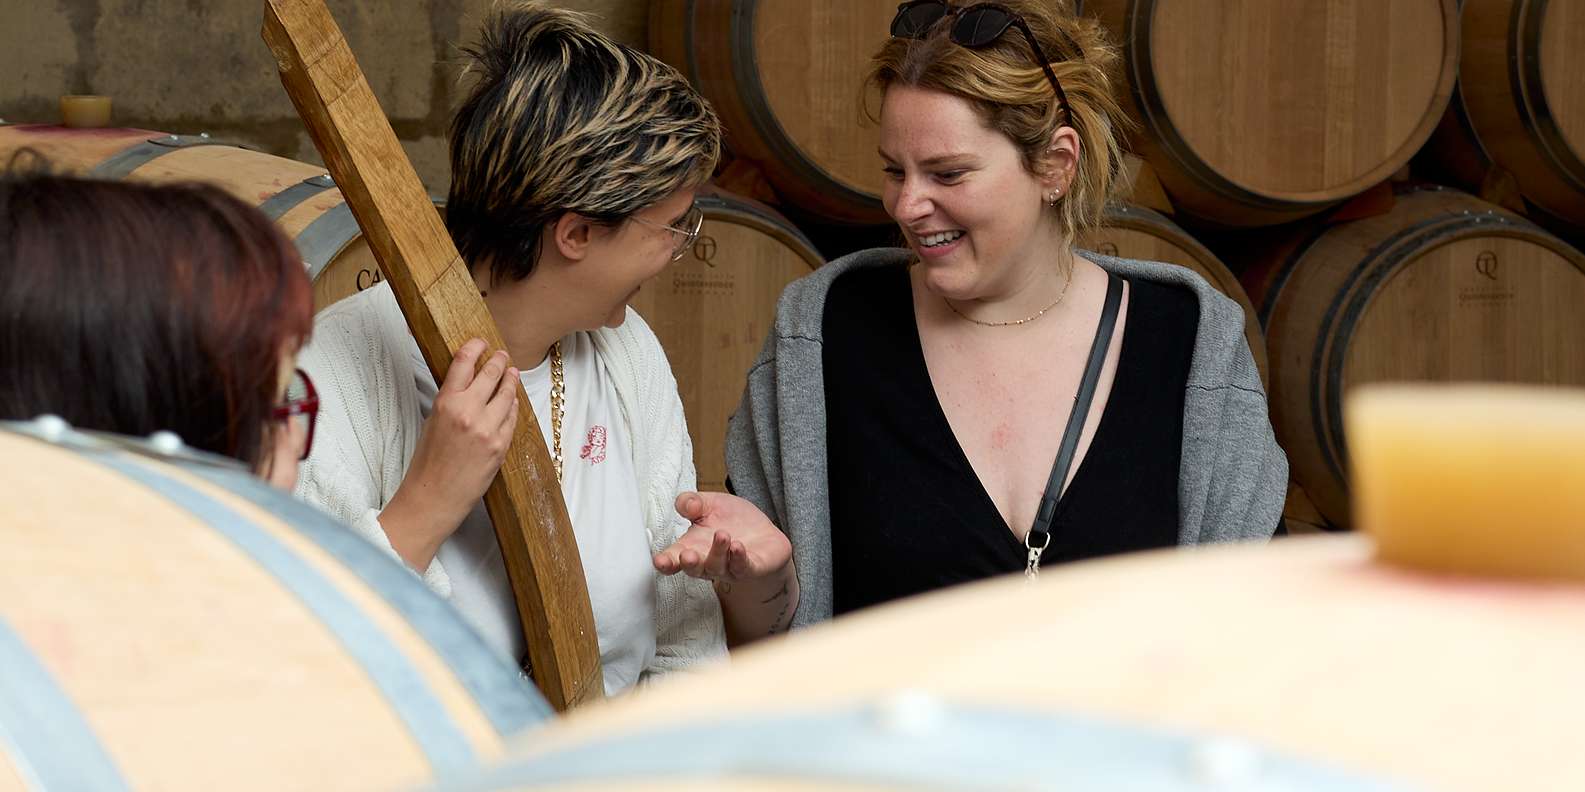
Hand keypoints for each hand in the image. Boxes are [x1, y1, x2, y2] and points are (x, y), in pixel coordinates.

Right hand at [382, 338, 518, 567]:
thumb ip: (452, 400)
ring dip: (511, 380)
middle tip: (502, 355)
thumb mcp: (433, 421)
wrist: (434, 496)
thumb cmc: (428, 461)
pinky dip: (512, 407)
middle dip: (499, 360)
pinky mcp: (501, 445)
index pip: (464, 362)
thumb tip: (469, 381)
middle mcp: (468, 411)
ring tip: (512, 373)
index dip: (475, 347)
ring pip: (507, 393)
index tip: (481, 342)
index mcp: (446, 402)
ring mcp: (488, 428)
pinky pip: (512, 417)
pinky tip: (511, 402)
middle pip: (491, 373)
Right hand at [654, 491, 790, 583]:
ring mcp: (729, 567)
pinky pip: (743, 567)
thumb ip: (693, 502)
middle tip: (687, 555)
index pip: (674, 558)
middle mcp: (708, 561)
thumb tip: (684, 503)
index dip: (665, 561)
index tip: (659, 561)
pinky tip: (737, 546)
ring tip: (722, 535)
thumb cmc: (734, 521)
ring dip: (718, 551)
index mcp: (693, 546)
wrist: (765, 533)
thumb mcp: (711, 504)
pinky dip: (739, 558)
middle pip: (694, 569)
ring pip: (718, 567)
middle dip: (689, 563)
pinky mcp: (752, 568)